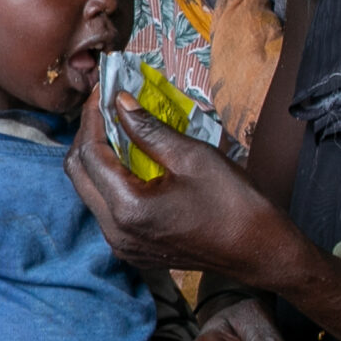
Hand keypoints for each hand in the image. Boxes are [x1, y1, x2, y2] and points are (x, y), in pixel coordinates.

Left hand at [67, 94, 298, 281]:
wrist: (261, 251)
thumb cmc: (235, 204)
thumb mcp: (193, 157)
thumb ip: (149, 130)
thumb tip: (122, 102)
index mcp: (127, 209)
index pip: (90, 154)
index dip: (93, 117)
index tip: (103, 89)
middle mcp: (115, 232)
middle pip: (79, 174)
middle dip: (89, 134)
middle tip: (106, 105)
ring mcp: (122, 244)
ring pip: (90, 191)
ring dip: (98, 157)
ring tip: (117, 126)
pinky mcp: (132, 248)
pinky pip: (107, 208)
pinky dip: (111, 179)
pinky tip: (130, 158)